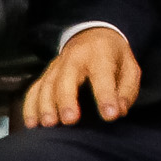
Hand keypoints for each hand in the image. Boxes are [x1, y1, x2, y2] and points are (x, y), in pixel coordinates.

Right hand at [22, 26, 140, 127]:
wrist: (93, 35)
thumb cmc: (114, 57)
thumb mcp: (130, 67)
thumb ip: (127, 89)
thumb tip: (119, 111)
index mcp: (100, 54)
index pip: (102, 76)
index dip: (106, 96)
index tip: (110, 115)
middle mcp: (74, 58)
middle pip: (66, 79)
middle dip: (66, 100)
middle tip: (70, 121)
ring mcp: (56, 66)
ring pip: (46, 85)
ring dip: (45, 106)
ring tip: (49, 124)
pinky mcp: (45, 75)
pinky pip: (34, 90)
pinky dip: (30, 107)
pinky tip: (32, 124)